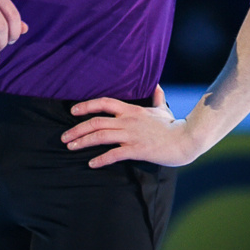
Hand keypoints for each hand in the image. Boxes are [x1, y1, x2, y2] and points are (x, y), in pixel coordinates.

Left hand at [60, 85, 196, 167]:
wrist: (185, 140)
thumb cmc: (173, 125)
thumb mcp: (162, 109)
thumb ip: (156, 97)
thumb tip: (157, 85)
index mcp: (131, 110)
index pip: (103, 102)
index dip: (86, 105)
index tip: (72, 111)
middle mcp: (128, 120)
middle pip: (96, 121)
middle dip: (77, 129)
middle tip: (64, 137)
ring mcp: (131, 135)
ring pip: (101, 136)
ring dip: (83, 141)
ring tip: (70, 147)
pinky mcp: (136, 149)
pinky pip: (114, 154)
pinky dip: (101, 159)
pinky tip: (91, 163)